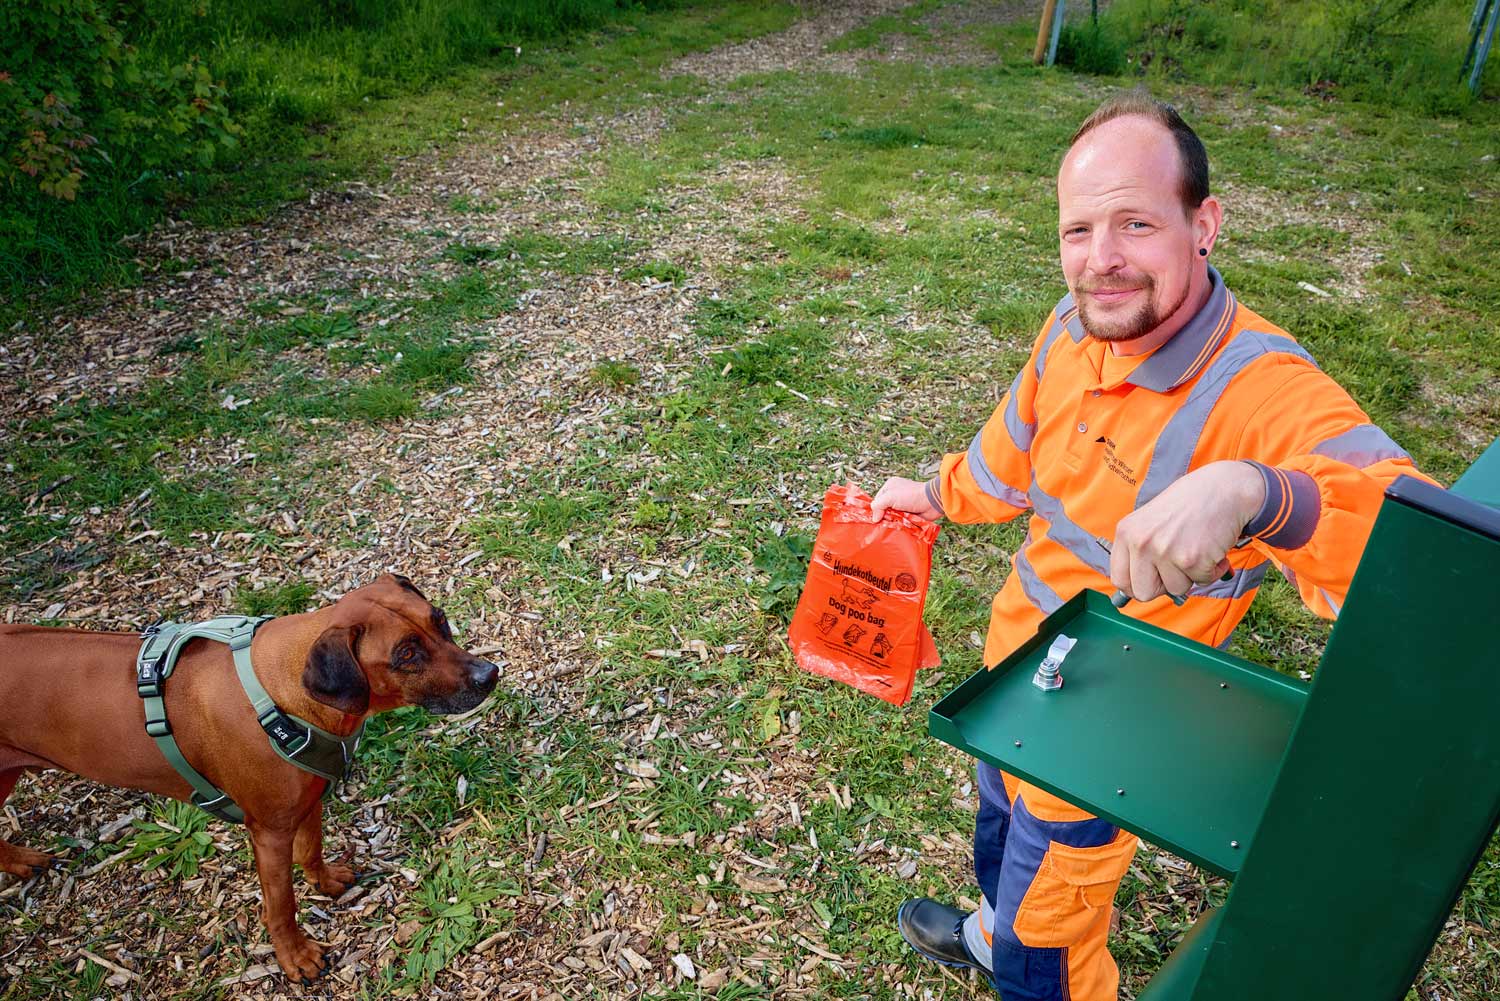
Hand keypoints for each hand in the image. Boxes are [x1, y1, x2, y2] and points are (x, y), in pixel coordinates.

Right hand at [870, 476, 942, 521]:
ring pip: (891, 517)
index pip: (877, 500)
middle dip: (884, 517)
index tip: (877, 519)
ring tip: (892, 526)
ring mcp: (903, 506)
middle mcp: (895, 495)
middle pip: (884, 510)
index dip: (876, 510)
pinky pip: (900, 522)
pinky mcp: (909, 515)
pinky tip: (898, 528)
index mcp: (890, 487)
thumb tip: (875, 519)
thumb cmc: (911, 495)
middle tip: (885, 523)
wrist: (932, 502)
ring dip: (892, 522)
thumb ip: (878, 506)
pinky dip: (899, 525)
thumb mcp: (890, 497)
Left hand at [1109, 461, 1263, 602]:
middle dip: (1163, 586)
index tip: (1151, 581)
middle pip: (1142, 593)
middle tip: (1177, 568)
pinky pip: (1201, 581)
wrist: (1224, 488)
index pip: (1119, 579)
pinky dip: (1211, 570)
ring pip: (1175, 589)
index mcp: (1127, 532)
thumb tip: (1133, 589)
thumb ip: (1140, 551)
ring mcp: (1165, 551)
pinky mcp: (1191, 559)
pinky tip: (1211, 548)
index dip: (1137, 585)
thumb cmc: (1189, 503)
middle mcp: (1141, 542)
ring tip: (1196, 549)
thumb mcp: (1150, 521)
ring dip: (1190, 575)